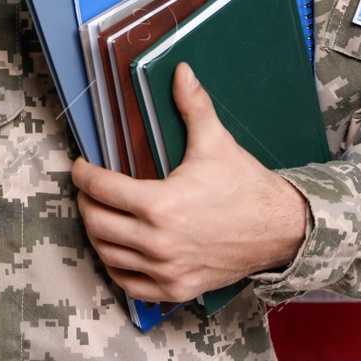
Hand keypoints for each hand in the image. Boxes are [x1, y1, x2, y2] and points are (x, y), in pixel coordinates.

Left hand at [71, 61, 308, 302]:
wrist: (280, 229)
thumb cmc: (246, 187)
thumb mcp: (215, 142)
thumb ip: (193, 105)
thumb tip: (180, 72)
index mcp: (160, 204)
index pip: (100, 188)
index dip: (82, 174)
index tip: (80, 167)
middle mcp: (158, 242)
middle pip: (96, 222)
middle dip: (86, 202)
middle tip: (89, 189)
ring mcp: (166, 269)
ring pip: (108, 254)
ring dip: (97, 233)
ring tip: (101, 214)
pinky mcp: (177, 288)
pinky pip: (130, 284)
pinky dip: (116, 267)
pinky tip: (118, 250)